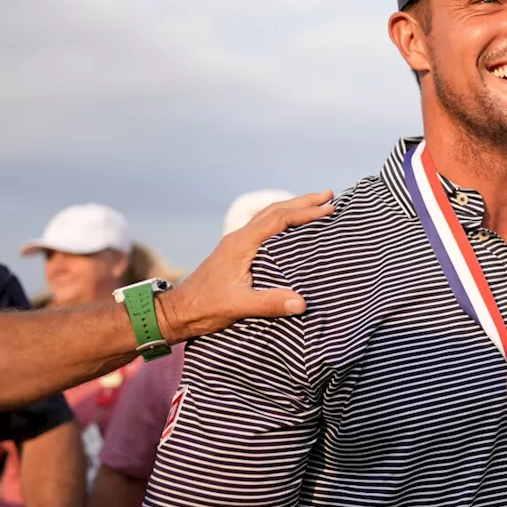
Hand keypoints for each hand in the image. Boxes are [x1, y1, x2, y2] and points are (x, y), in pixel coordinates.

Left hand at [158, 191, 334, 340]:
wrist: (177, 312)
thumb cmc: (204, 307)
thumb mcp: (238, 306)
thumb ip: (270, 302)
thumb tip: (303, 303)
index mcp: (241, 244)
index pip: (278, 219)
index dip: (305, 213)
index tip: (328, 209)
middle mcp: (239, 238)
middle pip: (274, 210)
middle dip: (303, 202)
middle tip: (329, 194)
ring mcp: (237, 244)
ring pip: (268, 216)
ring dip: (293, 208)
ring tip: (316, 204)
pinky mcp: (236, 252)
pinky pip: (264, 228)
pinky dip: (283, 221)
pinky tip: (292, 227)